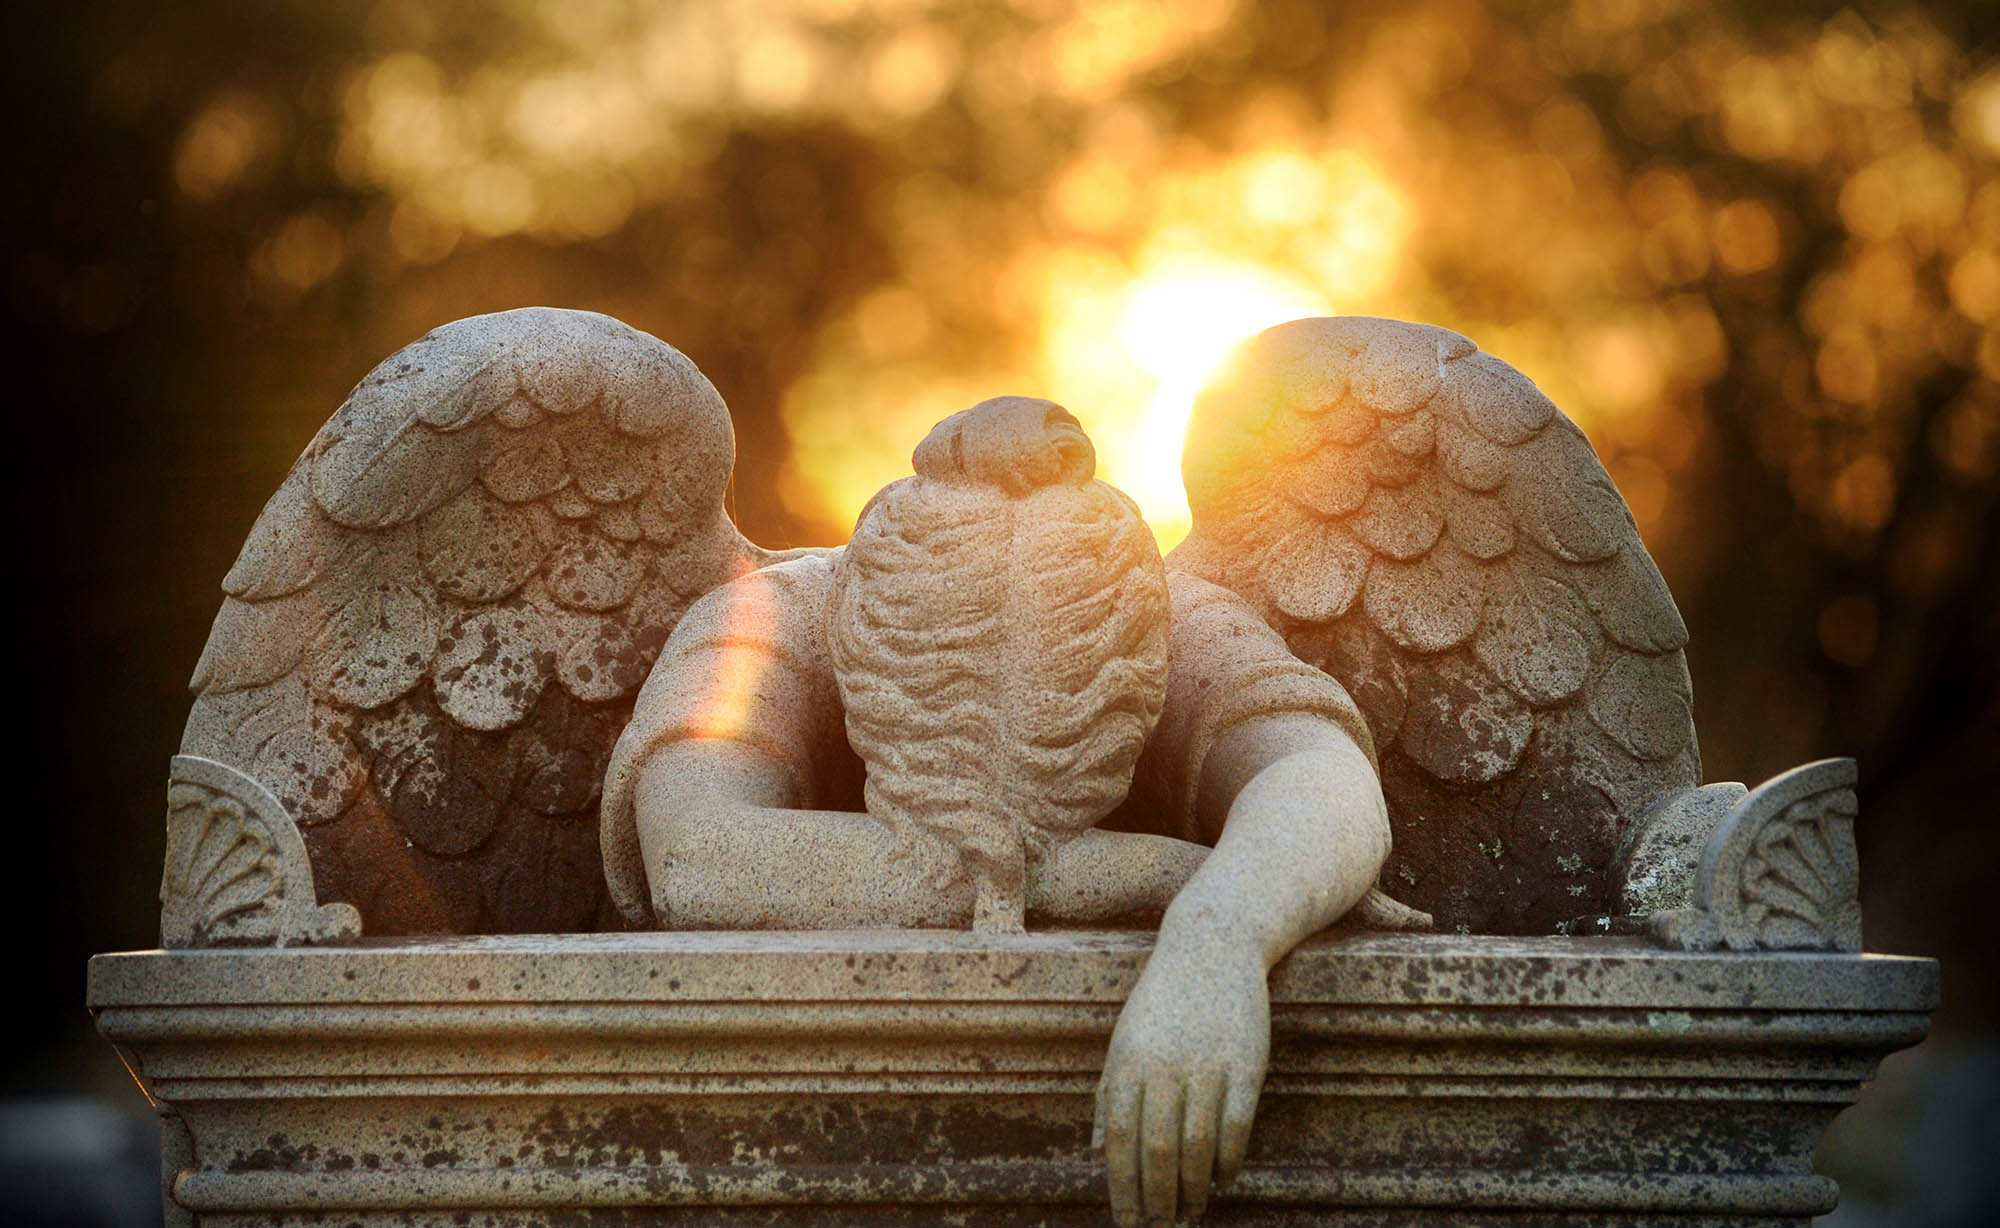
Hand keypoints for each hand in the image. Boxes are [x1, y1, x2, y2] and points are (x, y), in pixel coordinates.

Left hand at [1093, 933, 1269, 1224]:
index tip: (1127, 1223)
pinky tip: (1222, 1178)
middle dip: (1158, 1199)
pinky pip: (1236, 1126)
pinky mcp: (1245, 1065)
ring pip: (1197, 1145)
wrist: (1212, 946)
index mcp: (1127, 1064)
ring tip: (1192, 1211)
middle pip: (1158, 1152)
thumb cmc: (1163, 1000)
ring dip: (1193, 1188)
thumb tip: (1098, 1151)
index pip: (1120, 1142)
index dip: (1123, 1189)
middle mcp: (1164, 1067)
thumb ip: (1110, 1094)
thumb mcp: (1125, 1040)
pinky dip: (1228, 1160)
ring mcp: (1207, 1065)